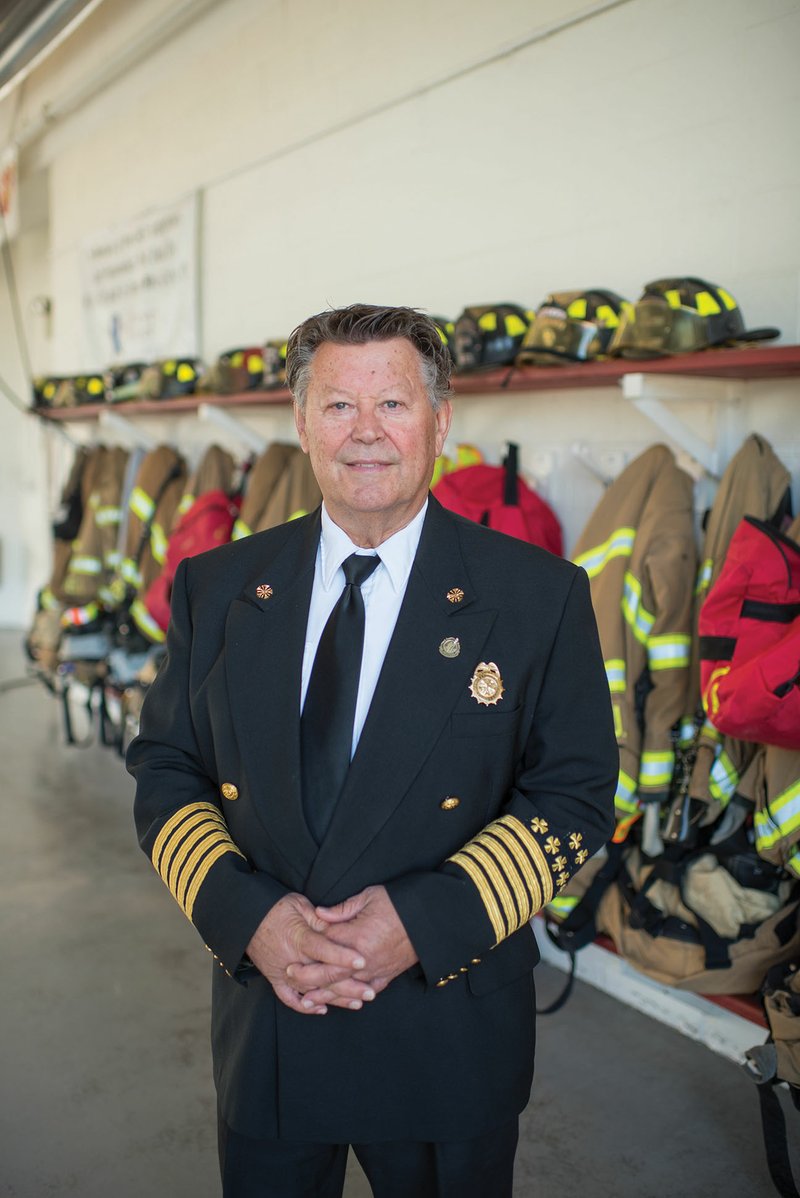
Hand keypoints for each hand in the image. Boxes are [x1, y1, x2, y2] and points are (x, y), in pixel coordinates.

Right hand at [246, 892, 368, 1015]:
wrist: (245, 918)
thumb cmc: (276, 907)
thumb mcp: (299, 904)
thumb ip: (320, 918)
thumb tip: (339, 927)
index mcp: (298, 937)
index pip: (323, 949)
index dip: (343, 956)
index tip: (363, 961)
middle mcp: (291, 958)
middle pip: (322, 976)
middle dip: (348, 985)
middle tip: (370, 992)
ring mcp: (282, 972)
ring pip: (311, 991)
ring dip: (334, 999)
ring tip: (357, 1003)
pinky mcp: (275, 979)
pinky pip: (289, 998)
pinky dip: (305, 1006)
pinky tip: (322, 1009)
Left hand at [287, 885, 417, 1006]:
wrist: (427, 919)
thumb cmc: (398, 904)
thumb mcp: (369, 897)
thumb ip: (342, 909)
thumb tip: (318, 914)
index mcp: (357, 936)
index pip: (327, 942)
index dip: (310, 943)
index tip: (294, 944)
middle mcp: (363, 958)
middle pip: (329, 971)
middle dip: (308, 975)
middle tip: (290, 973)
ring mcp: (375, 970)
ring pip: (345, 986)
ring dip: (325, 994)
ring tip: (307, 999)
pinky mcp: (386, 976)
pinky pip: (366, 991)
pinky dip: (353, 997)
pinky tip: (342, 1002)